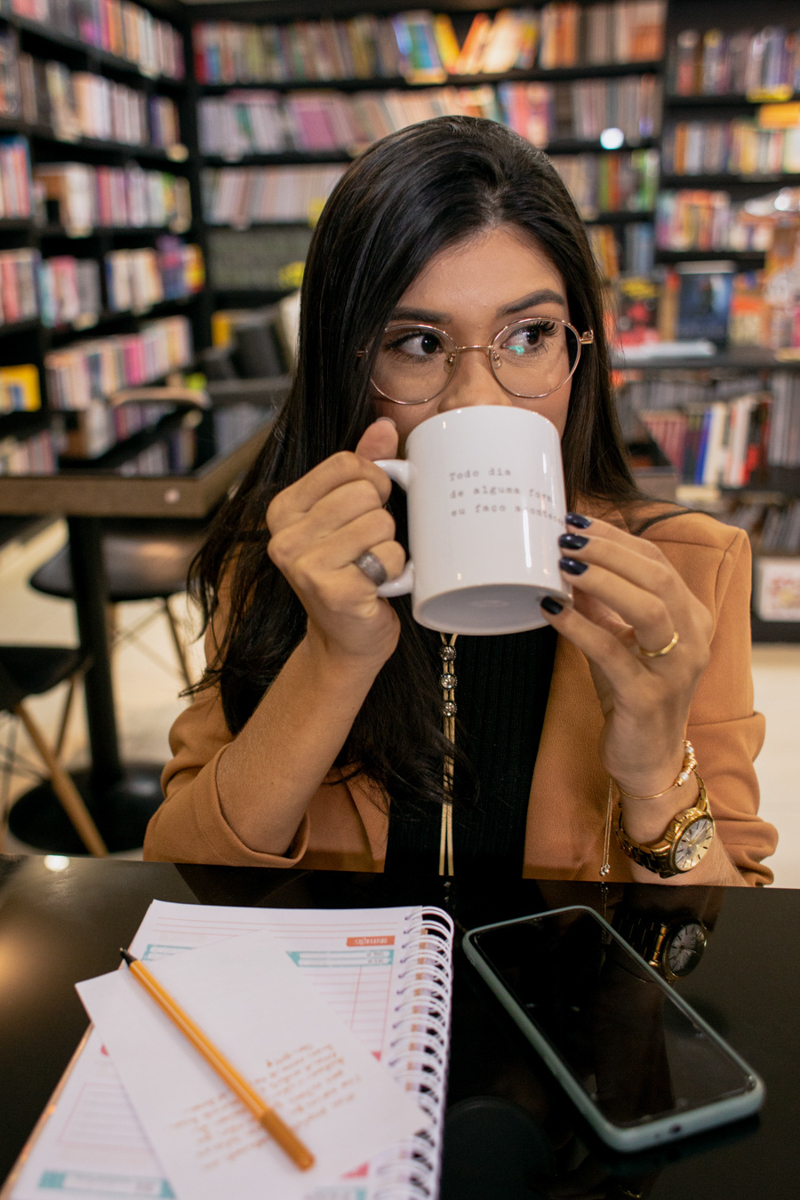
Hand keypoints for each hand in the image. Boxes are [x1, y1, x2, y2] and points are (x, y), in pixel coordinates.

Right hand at [266, 419, 405, 666]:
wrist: (346, 637)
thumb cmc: (348, 571)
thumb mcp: (347, 515)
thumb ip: (361, 468)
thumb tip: (384, 426)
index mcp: (284, 509)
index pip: (347, 464)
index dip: (372, 480)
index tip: (366, 508)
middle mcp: (285, 536)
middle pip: (366, 492)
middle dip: (381, 518)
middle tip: (367, 545)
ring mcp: (306, 566)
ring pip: (381, 523)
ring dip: (388, 546)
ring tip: (370, 565)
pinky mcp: (335, 591)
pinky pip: (389, 556)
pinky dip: (394, 571)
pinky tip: (376, 585)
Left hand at [540, 515, 712, 797]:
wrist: (647, 759)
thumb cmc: (632, 693)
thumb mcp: (619, 640)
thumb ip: (601, 604)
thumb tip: (566, 561)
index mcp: (691, 617)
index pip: (656, 561)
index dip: (616, 539)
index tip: (576, 521)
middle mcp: (693, 638)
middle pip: (658, 576)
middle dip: (609, 551)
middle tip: (566, 536)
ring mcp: (675, 669)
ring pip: (648, 608)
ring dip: (602, 580)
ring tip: (564, 564)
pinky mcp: (648, 698)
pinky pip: (613, 653)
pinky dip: (580, 627)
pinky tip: (551, 611)